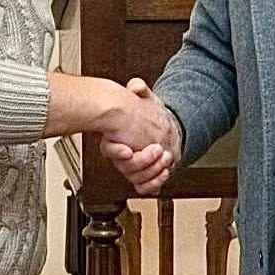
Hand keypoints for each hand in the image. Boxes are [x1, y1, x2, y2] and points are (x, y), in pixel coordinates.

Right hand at [100, 79, 181, 195]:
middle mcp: (122, 155)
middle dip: (144, 160)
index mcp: (115, 137)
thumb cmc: (146, 114)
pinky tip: (163, 173)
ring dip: (153, 170)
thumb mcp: (143, 98)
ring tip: (165, 158)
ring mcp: (132, 167)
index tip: (127, 151)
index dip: (116, 152)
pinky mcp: (143, 175)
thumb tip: (136, 86)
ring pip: (136, 178)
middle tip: (157, 149)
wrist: (160, 127)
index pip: (109, 149)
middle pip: (126, 167)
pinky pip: (143, 187)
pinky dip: (154, 183)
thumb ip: (139, 90)